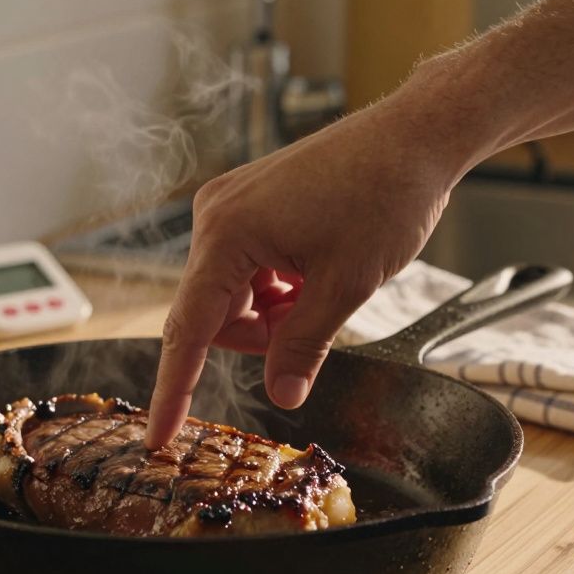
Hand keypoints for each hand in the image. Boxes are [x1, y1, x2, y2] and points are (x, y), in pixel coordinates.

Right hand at [144, 91, 483, 448]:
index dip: (174, 389)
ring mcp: (230, 207)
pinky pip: (246, 269)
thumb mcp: (345, 286)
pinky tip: (315, 271)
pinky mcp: (248, 204)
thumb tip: (281, 396)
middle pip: (214, 315)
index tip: (159, 436)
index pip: (188, 330)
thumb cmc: (384, 197)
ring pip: (233, 296)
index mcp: (227, 234)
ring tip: (323, 288)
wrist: (414, 138)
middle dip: (261, 336)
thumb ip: (302, 347)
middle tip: (315, 323)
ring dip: (273, 313)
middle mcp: (215, 216)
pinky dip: (277, 288)